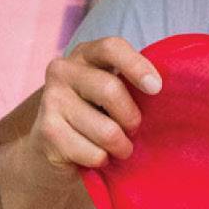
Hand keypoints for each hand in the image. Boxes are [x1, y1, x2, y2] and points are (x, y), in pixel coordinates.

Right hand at [34, 37, 161, 172]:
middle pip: (110, 90)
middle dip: (131, 118)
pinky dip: (102, 161)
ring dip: (120, 147)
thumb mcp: (111, 93)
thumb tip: (161, 92)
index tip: (156, 88)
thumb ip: (130, 85)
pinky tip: (93, 156)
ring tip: (117, 148)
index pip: (112, 48)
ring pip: (106, 130)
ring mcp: (51, 99)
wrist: (50, 150)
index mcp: (85, 54)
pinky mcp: (47, 131)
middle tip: (133, 130)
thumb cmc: (94, 116)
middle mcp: (62, 70)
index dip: (136, 66)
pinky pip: (93, 153)